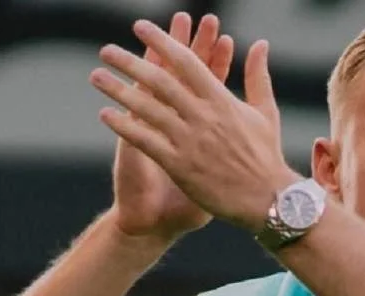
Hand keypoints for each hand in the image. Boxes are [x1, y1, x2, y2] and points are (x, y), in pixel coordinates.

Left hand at [91, 20, 299, 232]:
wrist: (267, 200)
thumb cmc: (266, 156)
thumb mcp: (266, 112)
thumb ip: (258, 75)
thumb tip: (260, 43)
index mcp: (222, 100)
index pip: (187, 62)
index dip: (162, 41)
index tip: (140, 27)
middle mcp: (203, 117)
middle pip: (160, 81)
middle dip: (130, 62)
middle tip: (106, 50)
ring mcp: (190, 141)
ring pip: (147, 108)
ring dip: (119, 90)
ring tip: (97, 76)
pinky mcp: (180, 166)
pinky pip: (146, 141)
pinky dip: (124, 127)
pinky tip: (105, 115)